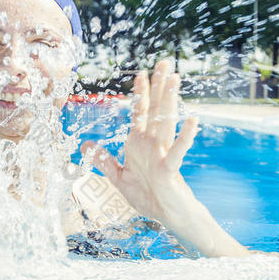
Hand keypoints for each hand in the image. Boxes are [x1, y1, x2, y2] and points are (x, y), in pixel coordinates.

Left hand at [81, 60, 247, 256]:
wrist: (165, 216)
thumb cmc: (147, 196)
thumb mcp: (118, 177)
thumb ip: (103, 160)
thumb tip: (86, 144)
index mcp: (139, 143)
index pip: (140, 112)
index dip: (140, 93)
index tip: (140, 73)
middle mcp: (151, 143)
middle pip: (156, 109)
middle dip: (158, 86)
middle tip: (164, 62)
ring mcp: (162, 154)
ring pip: (166, 122)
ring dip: (169, 100)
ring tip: (174, 79)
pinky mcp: (169, 169)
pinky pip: (178, 150)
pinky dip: (185, 136)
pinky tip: (192, 119)